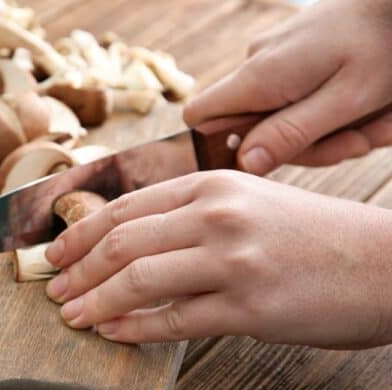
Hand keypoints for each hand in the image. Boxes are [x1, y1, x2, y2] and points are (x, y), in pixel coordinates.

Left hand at [44, 171, 391, 348]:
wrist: (386, 262)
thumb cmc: (312, 233)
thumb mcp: (249, 200)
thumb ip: (192, 213)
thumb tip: (131, 240)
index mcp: (212, 184)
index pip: (124, 206)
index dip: (78, 232)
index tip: (54, 252)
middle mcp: (217, 215)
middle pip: (120, 242)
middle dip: (76, 268)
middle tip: (53, 288)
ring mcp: (231, 261)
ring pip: (137, 280)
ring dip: (94, 301)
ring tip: (72, 315)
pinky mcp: (247, 307)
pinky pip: (172, 321)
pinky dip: (134, 329)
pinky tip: (113, 333)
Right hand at [184, 0, 391, 174]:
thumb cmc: (383, 43)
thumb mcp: (345, 101)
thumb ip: (291, 134)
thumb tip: (245, 164)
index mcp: (260, 77)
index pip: (198, 117)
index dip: (215, 146)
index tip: (264, 158)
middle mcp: (256, 65)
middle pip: (250, 129)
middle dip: (303, 146)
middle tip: (355, 142)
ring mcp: (271, 59)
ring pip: (278, 117)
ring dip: (326, 132)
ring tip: (373, 125)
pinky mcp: (289, 57)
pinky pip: (293, 99)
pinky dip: (328, 112)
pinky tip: (363, 110)